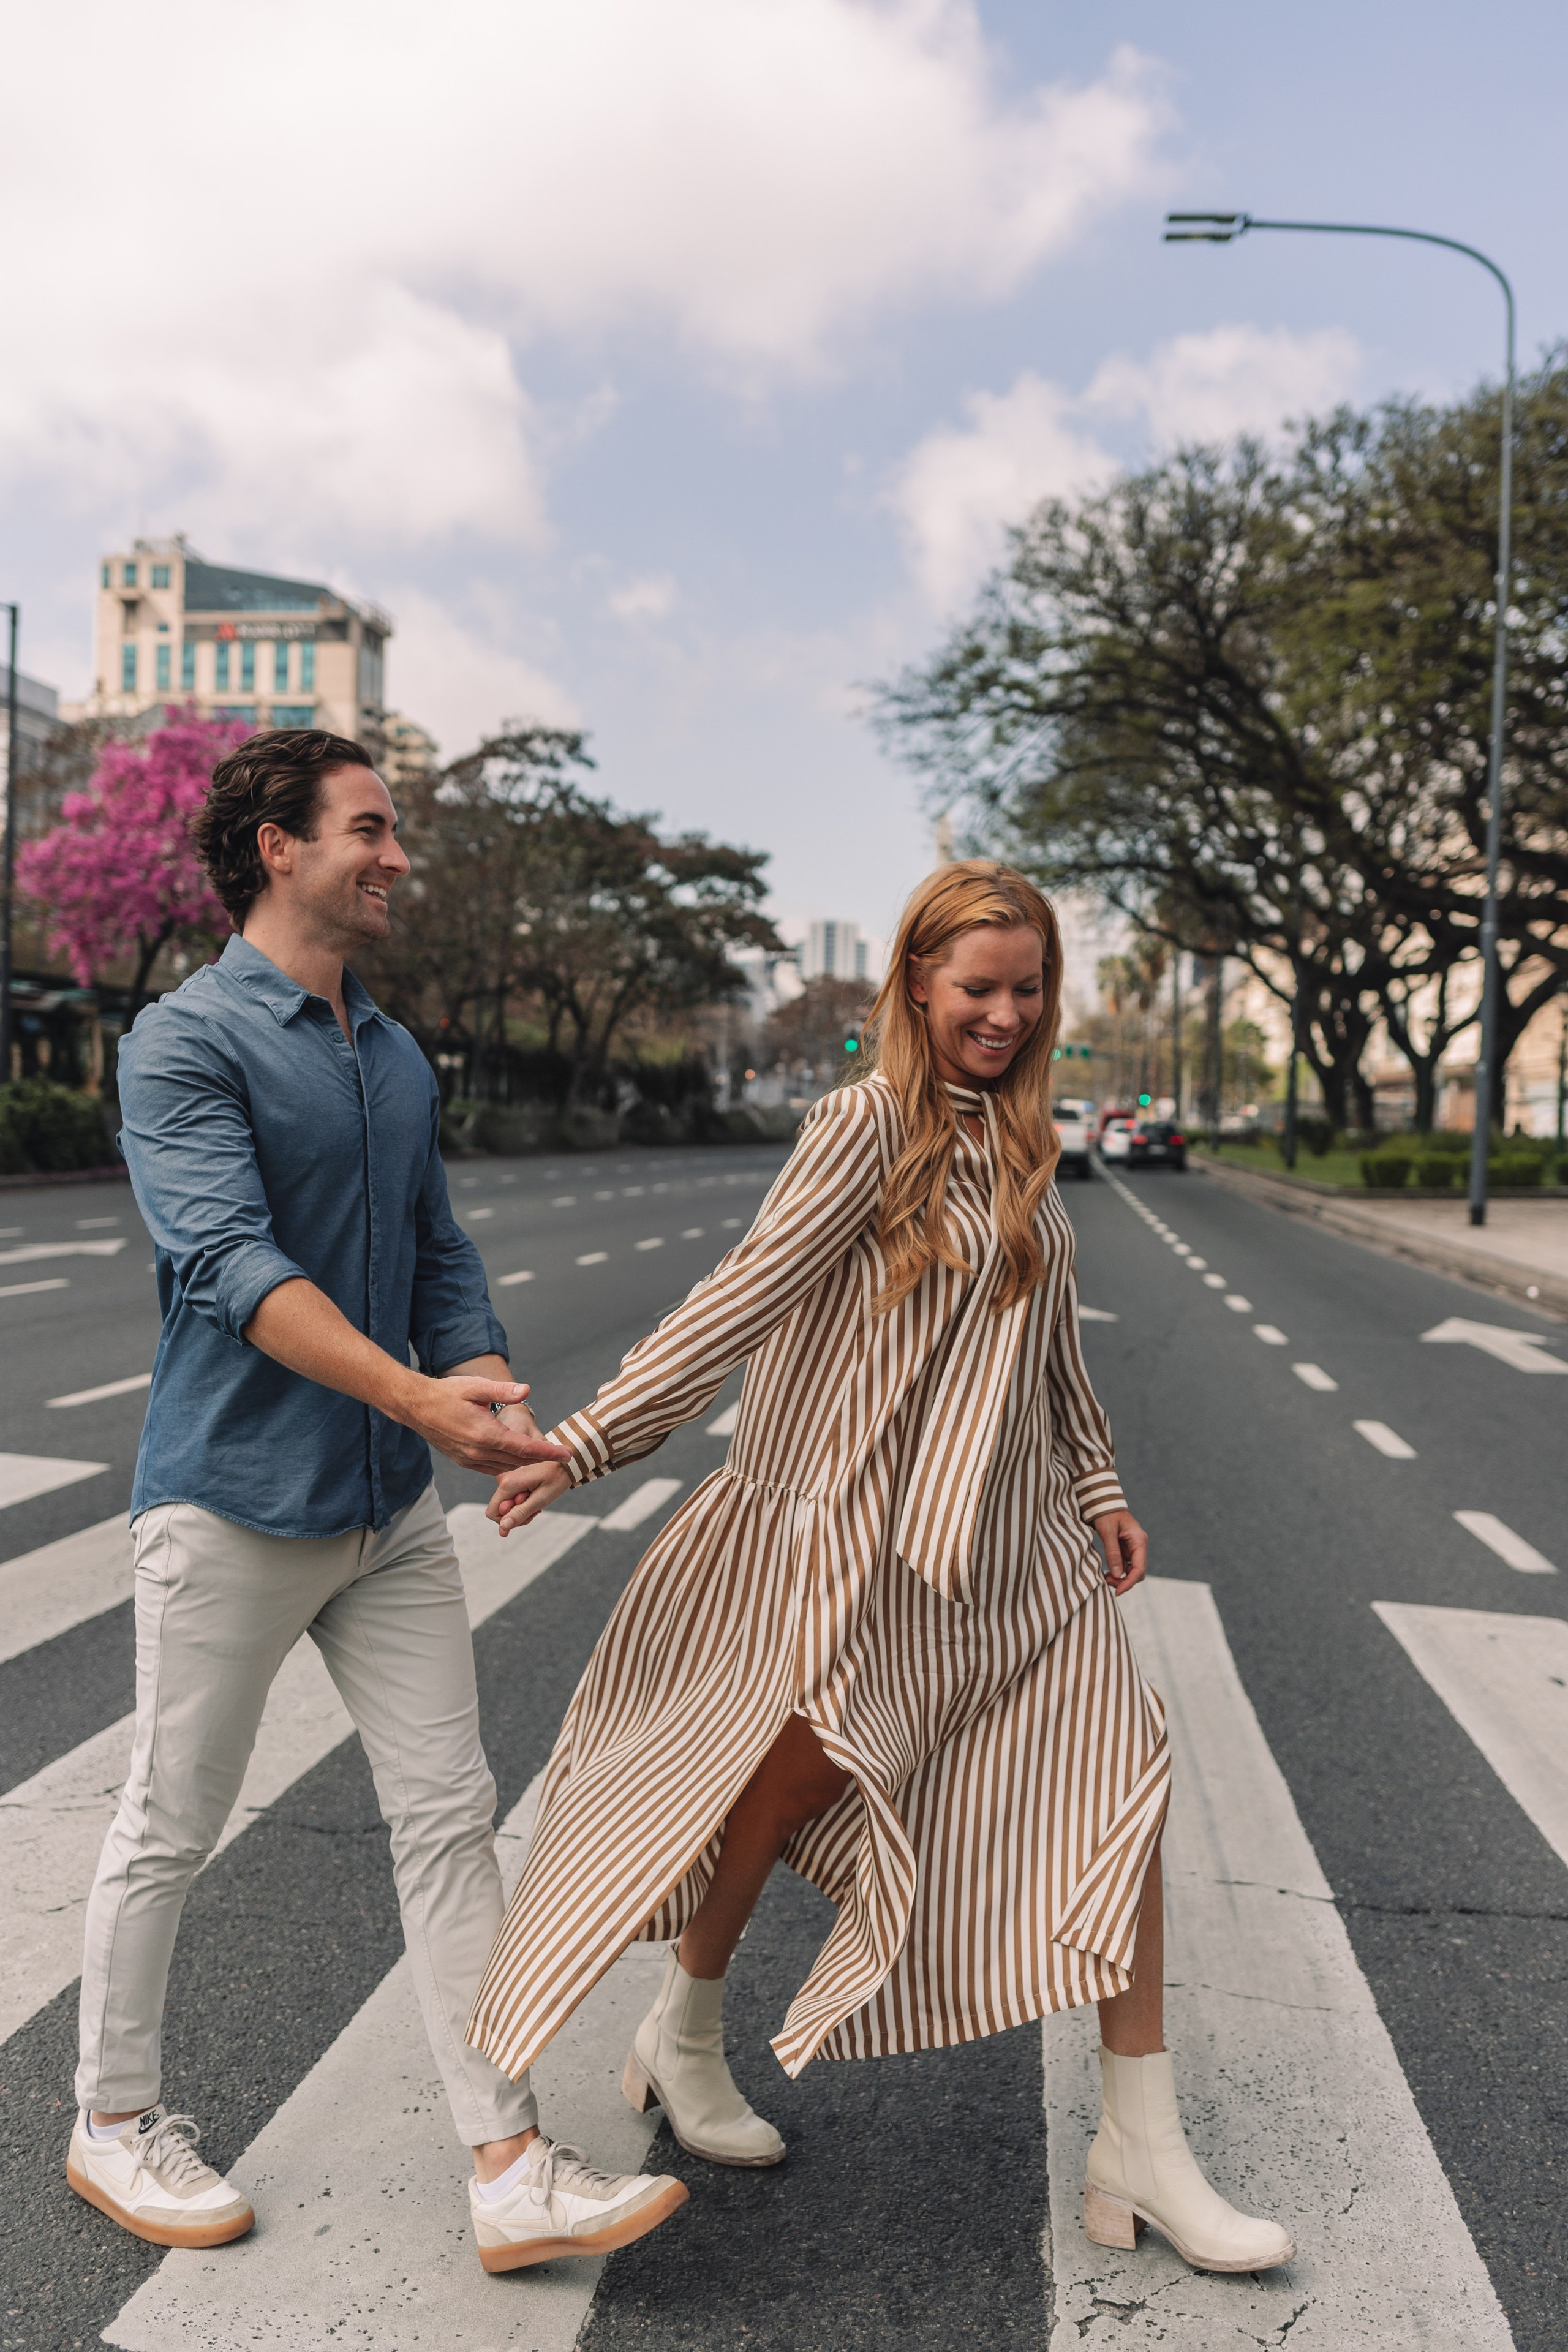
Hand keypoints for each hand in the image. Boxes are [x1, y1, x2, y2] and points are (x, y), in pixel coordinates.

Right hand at [405, 1377, 571, 1475]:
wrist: (416, 1406)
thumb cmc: (447, 1393)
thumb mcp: (476, 1387)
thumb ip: (503, 1390)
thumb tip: (527, 1390)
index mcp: (485, 1434)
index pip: (525, 1448)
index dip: (548, 1453)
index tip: (567, 1455)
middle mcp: (478, 1452)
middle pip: (519, 1462)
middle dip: (542, 1460)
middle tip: (562, 1456)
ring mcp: (470, 1459)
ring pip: (506, 1468)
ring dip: (525, 1464)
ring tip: (543, 1457)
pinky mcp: (464, 1460)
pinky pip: (492, 1469)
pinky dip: (508, 1466)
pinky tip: (516, 1458)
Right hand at [487, 1458, 572, 1536]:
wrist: (565, 1461)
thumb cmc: (556, 1478)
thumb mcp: (541, 1499)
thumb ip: (520, 1513)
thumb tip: (503, 1527)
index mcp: (507, 1483)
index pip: (492, 1513)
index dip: (508, 1520)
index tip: (528, 1514)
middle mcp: (503, 1478)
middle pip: (499, 1509)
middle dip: (517, 1513)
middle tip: (537, 1507)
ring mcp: (506, 1476)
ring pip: (505, 1503)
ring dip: (521, 1507)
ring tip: (537, 1498)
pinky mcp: (510, 1475)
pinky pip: (509, 1495)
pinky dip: (521, 1499)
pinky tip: (534, 1494)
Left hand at [1092, 1508, 1147, 1596]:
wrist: (1103, 1502)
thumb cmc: (1106, 1513)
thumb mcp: (1108, 1532)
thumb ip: (1113, 1553)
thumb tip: (1117, 1575)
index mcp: (1139, 1540)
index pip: (1139, 1568)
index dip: (1129, 1582)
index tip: (1117, 1592)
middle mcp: (1139, 1545)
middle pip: (1138, 1572)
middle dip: (1124, 1581)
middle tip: (1107, 1583)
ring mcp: (1133, 1548)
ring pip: (1132, 1570)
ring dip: (1121, 1578)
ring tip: (1105, 1578)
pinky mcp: (1126, 1549)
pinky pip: (1125, 1565)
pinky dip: (1118, 1571)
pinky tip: (1107, 1572)